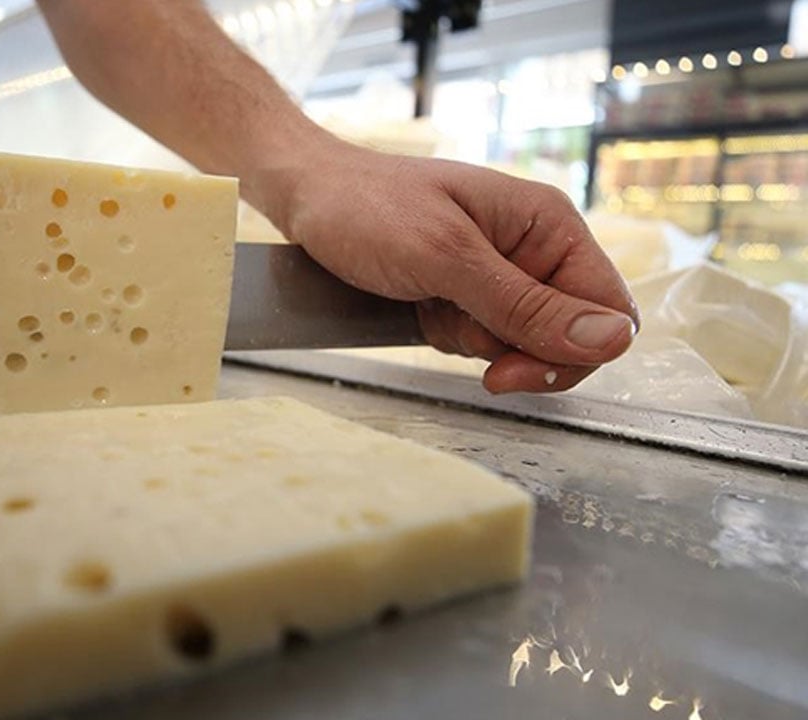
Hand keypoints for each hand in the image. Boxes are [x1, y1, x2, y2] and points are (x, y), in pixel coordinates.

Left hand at [256, 136, 637, 393]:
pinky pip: (484, 340)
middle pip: (569, 336)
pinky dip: (454, 338)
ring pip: (523, 344)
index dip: (573, 353)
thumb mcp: (445, 258)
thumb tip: (612, 340)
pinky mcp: (468, 294)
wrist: (306, 196)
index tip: (510, 370)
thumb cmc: (367, 208)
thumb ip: (525, 305)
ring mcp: (501, 274)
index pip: (609, 311)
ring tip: (432, 306)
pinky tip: (421, 312)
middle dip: (518, 352)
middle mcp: (535, 249)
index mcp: (549, 226)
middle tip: (461, 340)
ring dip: (477, 344)